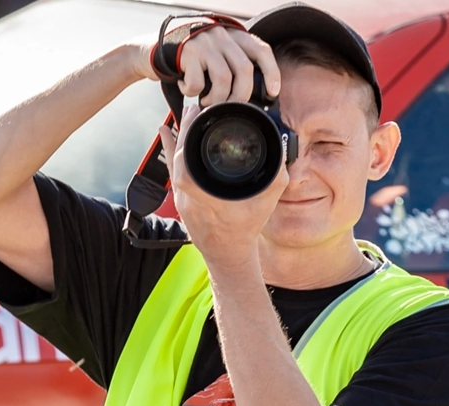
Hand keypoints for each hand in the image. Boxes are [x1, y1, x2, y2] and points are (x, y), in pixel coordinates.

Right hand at [132, 23, 280, 103]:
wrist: (153, 48)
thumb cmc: (190, 59)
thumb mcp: (215, 54)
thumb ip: (232, 64)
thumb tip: (253, 99)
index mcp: (233, 35)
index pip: (261, 50)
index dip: (271, 72)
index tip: (273, 93)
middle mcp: (221, 35)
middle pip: (244, 69)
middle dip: (241, 95)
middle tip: (231, 107)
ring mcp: (204, 42)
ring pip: (223, 78)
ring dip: (217, 98)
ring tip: (207, 102)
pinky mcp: (187, 52)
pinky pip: (198, 82)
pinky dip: (193, 92)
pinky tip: (187, 90)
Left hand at [158, 103, 288, 270]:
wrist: (228, 253)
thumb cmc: (247, 228)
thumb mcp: (268, 201)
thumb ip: (276, 176)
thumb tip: (283, 154)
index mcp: (209, 197)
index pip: (187, 165)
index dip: (187, 137)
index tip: (196, 115)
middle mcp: (191, 198)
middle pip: (178, 159)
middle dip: (184, 130)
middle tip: (192, 108)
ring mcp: (182, 200)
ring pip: (174, 164)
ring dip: (178, 138)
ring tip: (185, 116)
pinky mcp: (180, 200)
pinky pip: (173, 171)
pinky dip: (170, 150)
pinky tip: (166, 132)